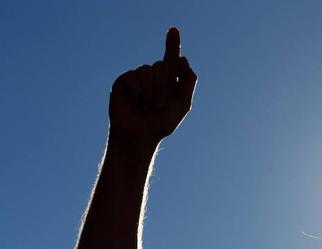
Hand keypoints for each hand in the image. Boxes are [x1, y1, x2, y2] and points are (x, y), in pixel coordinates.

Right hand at [108, 27, 196, 150]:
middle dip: (163, 86)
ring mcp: (137, 79)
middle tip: (159, 105)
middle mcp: (152, 78)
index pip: (170, 59)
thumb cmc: (161, 123)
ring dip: (151, 91)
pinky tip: (136, 101)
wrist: (140, 136)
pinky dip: (138, 90)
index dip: (172, 44)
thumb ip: (188, 81)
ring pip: (147, 69)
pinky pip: (133, 75)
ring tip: (147, 105)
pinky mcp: (123, 82)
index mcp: (167, 82)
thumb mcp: (183, 104)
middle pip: (162, 65)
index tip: (174, 29)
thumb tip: (183, 59)